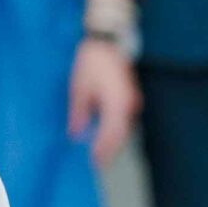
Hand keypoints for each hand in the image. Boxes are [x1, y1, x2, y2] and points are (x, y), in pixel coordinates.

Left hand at [67, 36, 141, 166]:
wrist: (108, 42)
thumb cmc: (92, 63)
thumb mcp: (79, 90)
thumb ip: (79, 114)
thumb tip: (75, 135)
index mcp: (116, 104)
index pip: (110, 135)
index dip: (102, 150)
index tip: (93, 163)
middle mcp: (128, 105)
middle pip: (120, 135)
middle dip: (109, 150)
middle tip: (97, 164)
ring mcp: (132, 101)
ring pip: (124, 128)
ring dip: (113, 142)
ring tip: (100, 154)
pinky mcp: (130, 97)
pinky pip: (124, 119)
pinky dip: (115, 130)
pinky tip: (105, 135)